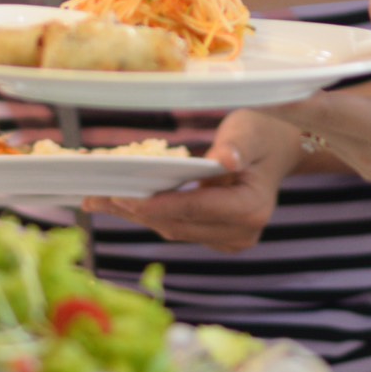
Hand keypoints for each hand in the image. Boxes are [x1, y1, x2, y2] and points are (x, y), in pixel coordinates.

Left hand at [84, 111, 307, 250]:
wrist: (275, 149)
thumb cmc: (260, 134)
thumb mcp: (249, 131)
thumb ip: (236, 146)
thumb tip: (225, 160)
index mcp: (251, 208)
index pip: (196, 209)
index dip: (158, 205)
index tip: (123, 198)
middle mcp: (241, 233)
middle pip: (178, 225)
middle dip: (135, 212)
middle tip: (95, 197)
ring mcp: (228, 240)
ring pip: (172, 229)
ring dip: (134, 216)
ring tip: (96, 201)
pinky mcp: (215, 238)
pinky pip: (176, 227)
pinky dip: (148, 215)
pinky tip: (120, 204)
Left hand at [266, 0, 370, 182]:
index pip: (323, 111)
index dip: (282, 98)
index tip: (248, 85)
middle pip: (309, 124)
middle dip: (274, 98)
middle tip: (234, 73)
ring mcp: (370, 166)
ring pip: (317, 134)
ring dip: (291, 108)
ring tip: (253, 78)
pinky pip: (331, 140)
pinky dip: (313, 116)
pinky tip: (291, 92)